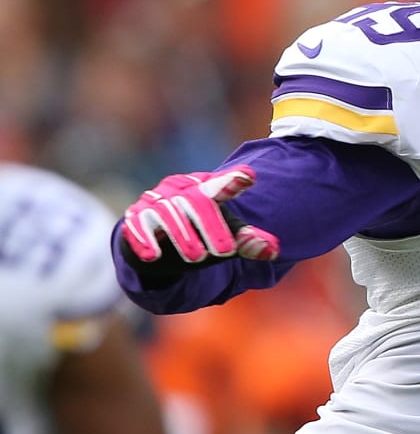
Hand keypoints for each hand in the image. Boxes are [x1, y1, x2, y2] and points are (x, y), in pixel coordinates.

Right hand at [120, 166, 279, 265]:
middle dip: (210, 226)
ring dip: (182, 235)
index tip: (248, 176)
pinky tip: (153, 256)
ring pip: (166, 212)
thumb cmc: (200, 233)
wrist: (159, 244)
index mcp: (205, 190)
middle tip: (226, 252)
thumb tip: (272, 250)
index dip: (232, 181)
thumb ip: (248, 242)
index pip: (220, 185)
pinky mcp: (134, 218)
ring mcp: (155, 202)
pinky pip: (137, 225)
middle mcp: (179, 190)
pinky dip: (144, 240)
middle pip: (195, 201)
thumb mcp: (226, 237)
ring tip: (198, 257)